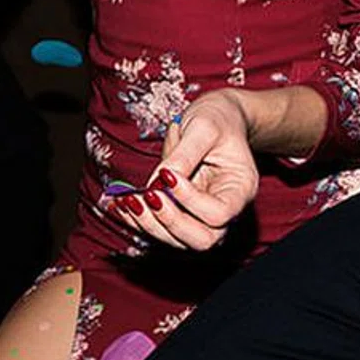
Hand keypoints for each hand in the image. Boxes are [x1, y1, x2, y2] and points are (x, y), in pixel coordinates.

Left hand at [109, 90, 258, 249]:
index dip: (190, 200)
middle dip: (169, 222)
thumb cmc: (216, 120)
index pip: (218, 213)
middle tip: (147, 197)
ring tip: (128, 199)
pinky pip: (159, 228)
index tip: (166, 174)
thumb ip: (184, 154)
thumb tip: (160, 180)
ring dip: (148, 224)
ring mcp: (201, 215)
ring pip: (178, 241)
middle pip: (202, 240)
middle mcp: (224, 209)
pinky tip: (120, 203)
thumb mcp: (203, 127)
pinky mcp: (180, 213)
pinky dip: (136, 220)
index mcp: (240, 189)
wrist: (214, 119)